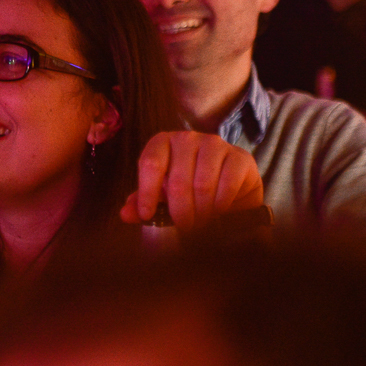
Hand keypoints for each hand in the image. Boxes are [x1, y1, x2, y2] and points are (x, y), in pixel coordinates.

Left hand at [120, 131, 263, 230]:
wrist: (232, 192)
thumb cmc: (190, 191)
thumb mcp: (163, 197)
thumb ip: (142, 202)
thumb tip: (125, 214)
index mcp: (163, 142)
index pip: (150, 164)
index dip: (147, 193)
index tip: (147, 215)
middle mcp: (187, 138)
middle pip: (177, 180)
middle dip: (180, 212)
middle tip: (184, 227)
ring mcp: (215, 144)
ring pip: (202, 185)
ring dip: (201, 211)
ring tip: (201, 222)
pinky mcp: (240, 156)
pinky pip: (227, 185)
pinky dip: (221, 205)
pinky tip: (219, 212)